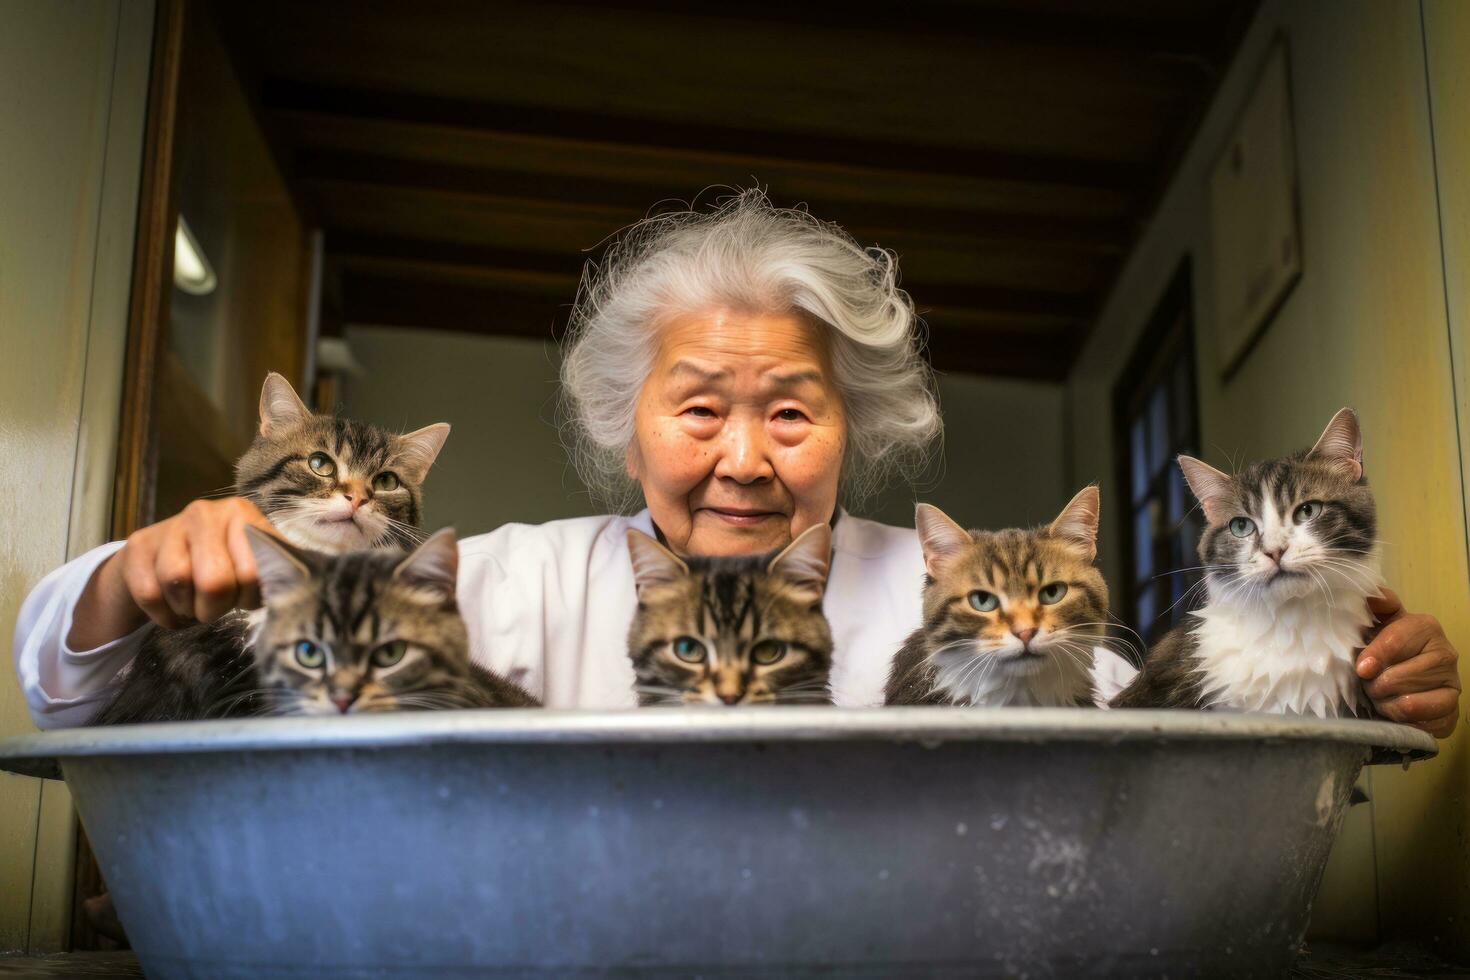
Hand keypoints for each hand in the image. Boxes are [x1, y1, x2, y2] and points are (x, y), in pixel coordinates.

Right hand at [69, 498, 279, 648]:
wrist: (162, 559)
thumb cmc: (220, 564)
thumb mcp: (251, 563)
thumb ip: (274, 572)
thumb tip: (297, 590)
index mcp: (242, 514)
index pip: (253, 571)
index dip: (249, 596)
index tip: (245, 598)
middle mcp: (205, 513)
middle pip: (214, 581)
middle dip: (216, 607)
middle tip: (216, 606)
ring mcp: (169, 527)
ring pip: (178, 584)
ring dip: (188, 609)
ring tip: (194, 605)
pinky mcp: (137, 546)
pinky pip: (149, 594)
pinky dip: (164, 614)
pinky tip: (173, 609)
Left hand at [1357, 588, 1461, 737]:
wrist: (1401, 681)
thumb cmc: (1384, 649)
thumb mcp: (1376, 623)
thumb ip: (1375, 606)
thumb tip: (1373, 594)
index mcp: (1425, 626)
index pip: (1396, 641)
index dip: (1375, 656)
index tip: (1361, 668)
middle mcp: (1445, 653)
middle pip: (1399, 677)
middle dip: (1376, 684)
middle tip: (1369, 683)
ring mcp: (1452, 683)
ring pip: (1409, 702)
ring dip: (1385, 703)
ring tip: (1381, 696)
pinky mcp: (1451, 711)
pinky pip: (1421, 721)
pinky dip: (1400, 719)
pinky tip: (1395, 710)